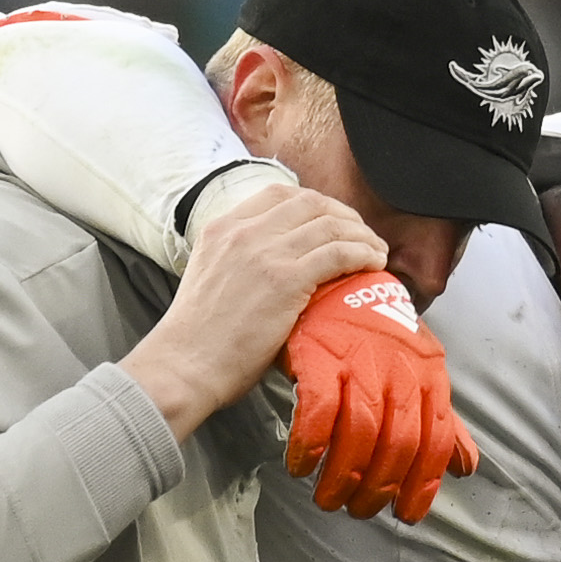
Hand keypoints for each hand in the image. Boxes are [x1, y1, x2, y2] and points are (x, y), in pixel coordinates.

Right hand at [120, 181, 388, 443]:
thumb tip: (273, 274)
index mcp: (222, 228)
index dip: (316, 205)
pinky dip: (363, 254)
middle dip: (345, 216)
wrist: (184, 366)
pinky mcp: (284, 279)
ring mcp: (264, 252)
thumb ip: (239, 264)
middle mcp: (243, 231)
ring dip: (362, 236)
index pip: (279, 195)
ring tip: (376, 253)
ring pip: (330, 225)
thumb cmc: (198, 342)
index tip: (333, 224)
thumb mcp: (212, 280)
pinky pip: (338, 253)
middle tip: (362, 237)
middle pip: (311, 203)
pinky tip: (374, 264)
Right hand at [282, 270, 478, 520]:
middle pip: (396, 442)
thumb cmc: (376, 338)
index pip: (433, 440)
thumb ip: (440, 422)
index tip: (405, 516)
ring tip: (328, 499)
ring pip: (359, 431)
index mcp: (429, 375)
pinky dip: (309, 444)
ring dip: (342, 475)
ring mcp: (359, 358)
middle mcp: (399, 367)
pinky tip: (300, 465)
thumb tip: (465, 467)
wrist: (335, 278)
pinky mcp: (319, 351)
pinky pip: (318, 409)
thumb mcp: (416, 374)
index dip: (422, 484)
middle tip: (357, 510)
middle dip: (377, 487)